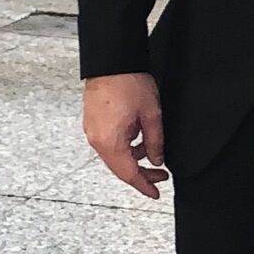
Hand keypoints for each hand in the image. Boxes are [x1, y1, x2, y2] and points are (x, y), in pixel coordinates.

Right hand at [83, 72, 168, 198]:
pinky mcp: (93, 122)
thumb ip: (155, 142)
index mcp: (111, 142)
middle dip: (141, 174)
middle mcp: (97, 140)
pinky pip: (109, 144)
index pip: (128, 174)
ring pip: (114, 157)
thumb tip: (157, 159)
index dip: (144, 186)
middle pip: (120, 168)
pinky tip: (138, 142)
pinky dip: (124, 149)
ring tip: (153, 156)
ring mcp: (92, 131)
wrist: (111, 61)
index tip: (155, 193)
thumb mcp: (151, 115)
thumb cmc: (128, 82)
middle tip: (161, 176)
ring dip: (133, 161)